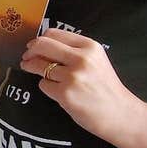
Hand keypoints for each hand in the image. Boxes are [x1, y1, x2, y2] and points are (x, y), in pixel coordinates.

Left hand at [19, 28, 145, 140]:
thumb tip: (42, 46)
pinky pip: (43, 85)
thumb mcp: (96, 61)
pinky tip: (58, 92)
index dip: (38, 40)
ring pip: (39, 66)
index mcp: (90, 46)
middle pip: (42, 45)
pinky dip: (46, 87)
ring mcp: (73, 76)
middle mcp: (81, 58)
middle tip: (26, 58)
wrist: (120, 114)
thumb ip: (74, 51)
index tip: (32, 46)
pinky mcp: (65, 93)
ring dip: (33, 69)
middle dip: (29, 52)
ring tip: (33, 71)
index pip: (54, 33)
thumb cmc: (106, 88)